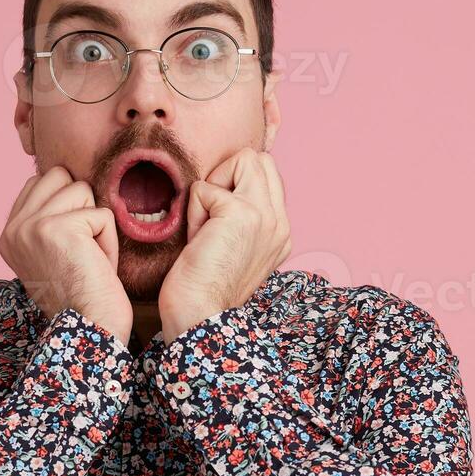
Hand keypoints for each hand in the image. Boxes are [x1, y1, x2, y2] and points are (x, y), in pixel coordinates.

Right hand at [0, 165, 132, 345]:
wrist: (89, 330)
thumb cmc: (82, 295)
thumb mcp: (52, 252)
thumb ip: (49, 217)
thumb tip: (65, 178)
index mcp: (9, 234)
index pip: (40, 182)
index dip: (68, 205)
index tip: (71, 246)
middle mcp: (14, 228)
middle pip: (60, 176)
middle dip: (82, 207)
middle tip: (82, 249)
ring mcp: (33, 226)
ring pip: (82, 190)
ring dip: (97, 225)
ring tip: (90, 259)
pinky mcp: (59, 228)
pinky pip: (101, 214)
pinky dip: (109, 241)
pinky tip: (98, 267)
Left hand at [158, 149, 291, 339]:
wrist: (199, 316)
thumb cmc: (204, 287)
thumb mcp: (233, 247)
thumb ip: (239, 218)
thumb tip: (220, 188)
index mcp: (281, 232)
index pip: (267, 176)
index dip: (234, 184)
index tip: (218, 220)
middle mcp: (281, 222)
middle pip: (259, 159)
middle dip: (227, 175)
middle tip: (211, 214)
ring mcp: (266, 216)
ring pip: (242, 159)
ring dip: (213, 188)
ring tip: (206, 226)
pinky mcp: (241, 214)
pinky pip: (205, 187)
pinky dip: (193, 210)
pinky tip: (197, 239)